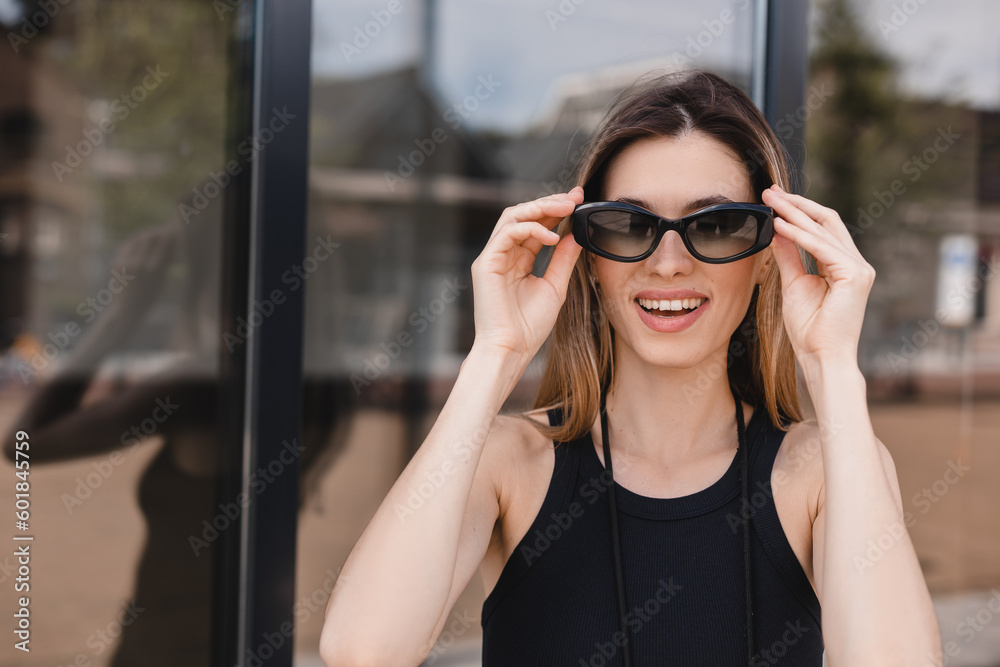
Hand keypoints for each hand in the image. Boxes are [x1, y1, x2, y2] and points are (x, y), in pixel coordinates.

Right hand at [470, 187, 584, 363]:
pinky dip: (531, 229)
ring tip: (566, 208)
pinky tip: (552, 237)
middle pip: (523, 214)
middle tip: (575, 197)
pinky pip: (507, 233)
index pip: (536, 225)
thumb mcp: (555, 286)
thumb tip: (575, 234)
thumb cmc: (529, 326)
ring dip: (541, 208)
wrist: (511, 349)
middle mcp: (503, 254)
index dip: (556, 210)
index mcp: (518, 260)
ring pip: (512, 217)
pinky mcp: (485, 263)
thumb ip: (564, 259)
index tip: (580, 199)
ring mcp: (492, 257)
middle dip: (550, 202)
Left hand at [762, 184, 874, 363]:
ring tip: (770, 201)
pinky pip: (821, 248)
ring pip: (824, 229)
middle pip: (826, 221)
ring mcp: (859, 268)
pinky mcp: (854, 276)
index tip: (773, 198)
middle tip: (769, 190)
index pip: (822, 227)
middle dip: (796, 203)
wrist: (821, 356)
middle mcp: (856, 263)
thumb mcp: (794, 284)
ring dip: (794, 213)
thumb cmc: (809, 328)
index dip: (798, 210)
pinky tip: (779, 225)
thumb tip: (778, 231)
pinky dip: (799, 235)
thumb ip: (789, 256)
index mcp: (844, 265)